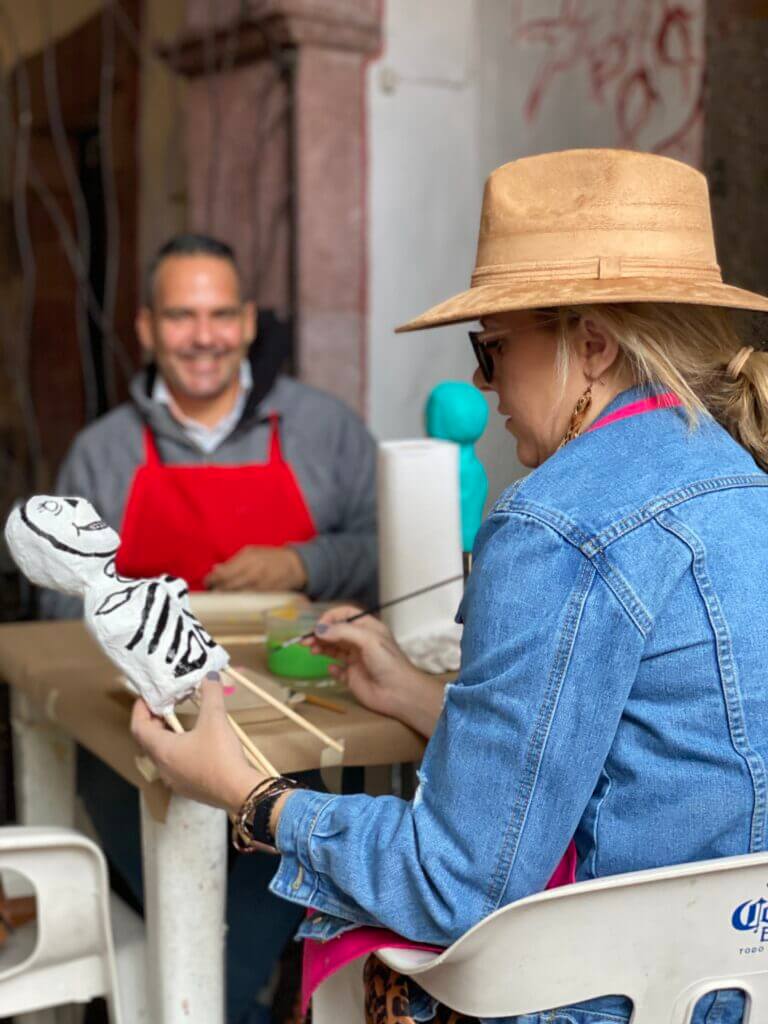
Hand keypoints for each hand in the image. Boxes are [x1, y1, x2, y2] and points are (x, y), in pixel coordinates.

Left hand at [130, 676, 261, 813]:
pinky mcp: (189, 788)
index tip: (147, 696)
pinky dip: (178, 750)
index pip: (139, 728)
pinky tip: (196, 745)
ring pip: (162, 755)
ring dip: (167, 737)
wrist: (239, 792)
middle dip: (154, 721)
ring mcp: (175, 781)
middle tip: (165, 705)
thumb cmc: (220, 755)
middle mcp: (163, 767)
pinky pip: (175, 766)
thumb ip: (211, 695)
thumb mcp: (215, 720)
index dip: (140, 710)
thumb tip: (210, 675)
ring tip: (180, 722)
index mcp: (162, 750)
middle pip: (148, 741)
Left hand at [204, 546, 307, 591]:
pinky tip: (233, 601)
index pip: (223, 573)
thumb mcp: (252, 552)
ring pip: (236, 595)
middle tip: (212, 591)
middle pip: (227, 586)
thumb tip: (215, 568)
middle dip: (217, 590)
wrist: (294, 566)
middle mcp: (253, 572)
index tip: (208, 582)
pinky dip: (237, 601)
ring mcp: (260, 585)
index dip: (212, 579)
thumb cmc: (270, 556)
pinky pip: (246, 601)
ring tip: (221, 596)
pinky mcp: (264, 595)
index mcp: (248, 558)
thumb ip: (233, 561)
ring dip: (225, 597)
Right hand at [309, 607, 423, 720]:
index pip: (346, 615)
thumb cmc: (388, 662)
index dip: (331, 617)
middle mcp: (361, 642)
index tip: (319, 625)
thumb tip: (320, 629)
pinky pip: (338, 671)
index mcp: (368, 628)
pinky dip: (331, 669)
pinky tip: (332, 669)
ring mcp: (356, 660)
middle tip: (306, 640)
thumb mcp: (367, 640)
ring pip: (334, 649)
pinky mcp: (353, 677)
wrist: (399, 693)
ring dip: (322, 648)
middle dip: (321, 634)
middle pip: (336, 632)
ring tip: (312, 650)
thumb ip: (342, 632)